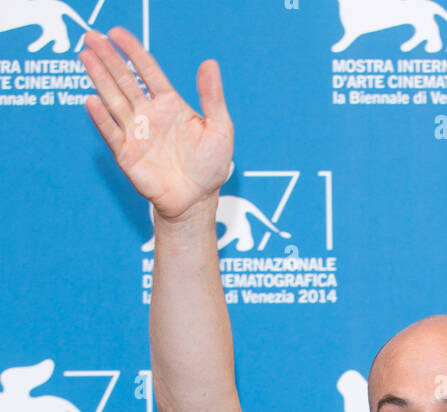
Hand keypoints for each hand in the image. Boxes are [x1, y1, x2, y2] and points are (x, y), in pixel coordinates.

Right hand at [79, 26, 233, 221]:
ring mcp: (135, 134)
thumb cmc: (210, 167)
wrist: (198, 201)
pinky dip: (102, 119)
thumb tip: (210, 63)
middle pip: (124, 80)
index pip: (147, 70)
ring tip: (85, 57)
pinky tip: (92, 101)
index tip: (116, 33)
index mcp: (168, 103)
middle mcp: (148, 114)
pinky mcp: (127, 156)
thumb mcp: (220, 129)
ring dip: (99, 79)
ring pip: (113, 100)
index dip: (133, 50)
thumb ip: (213, 97)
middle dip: (108, 58)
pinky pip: (112, 134)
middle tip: (91, 37)